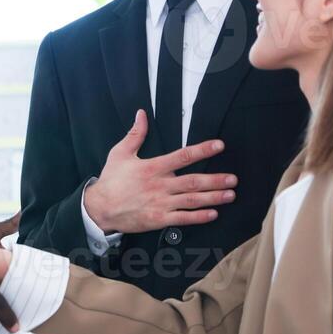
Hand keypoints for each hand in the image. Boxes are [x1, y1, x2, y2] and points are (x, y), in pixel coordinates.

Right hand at [82, 110, 236, 234]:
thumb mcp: (120, 153)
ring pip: (192, 201)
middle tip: (233, 178)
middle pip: (193, 181)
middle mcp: (160, 185)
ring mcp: (161, 203)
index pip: (182, 156)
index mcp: (153, 168)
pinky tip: (213, 214)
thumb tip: (141, 114)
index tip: (219, 146)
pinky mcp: (159, 219)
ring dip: (213, 197)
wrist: (100, 208)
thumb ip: (135, 134)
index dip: (202, 150)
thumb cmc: (111, 180)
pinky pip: (183, 219)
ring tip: (230, 194)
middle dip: (215, 180)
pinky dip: (199, 217)